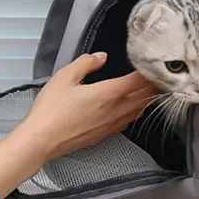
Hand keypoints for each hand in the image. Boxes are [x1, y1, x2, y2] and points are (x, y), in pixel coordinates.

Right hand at [20, 52, 157, 162]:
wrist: (41, 141)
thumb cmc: (50, 112)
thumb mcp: (65, 76)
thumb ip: (86, 63)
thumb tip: (100, 57)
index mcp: (107, 94)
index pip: (138, 81)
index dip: (148, 72)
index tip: (152, 65)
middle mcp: (114, 110)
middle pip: (144, 97)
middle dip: (153, 86)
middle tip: (157, 76)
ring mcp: (110, 125)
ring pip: (138, 111)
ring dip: (146, 99)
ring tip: (149, 90)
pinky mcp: (104, 135)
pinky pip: (127, 122)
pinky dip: (134, 113)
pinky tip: (131, 110)